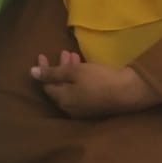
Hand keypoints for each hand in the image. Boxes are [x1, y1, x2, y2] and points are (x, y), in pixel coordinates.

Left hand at [31, 51, 160, 118]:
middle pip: (59, 87)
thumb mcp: (74, 72)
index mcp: (63, 100)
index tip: (42, 55)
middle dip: (58, 68)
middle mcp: (71, 108)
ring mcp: (84, 110)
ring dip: (69, 71)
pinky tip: (83, 67)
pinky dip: (78, 79)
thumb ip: (52, 73)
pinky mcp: (96, 107)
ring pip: (70, 88)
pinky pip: (81, 91)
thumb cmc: (99, 79)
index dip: (43, 70)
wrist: (130, 91)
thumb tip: (31, 73)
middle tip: (62, 52)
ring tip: (72, 55)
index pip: (46, 85)